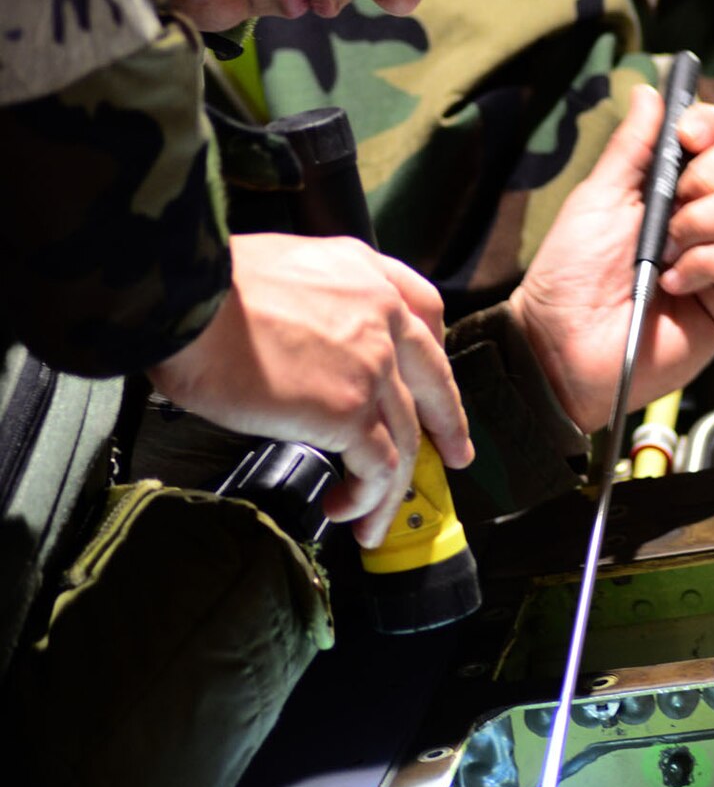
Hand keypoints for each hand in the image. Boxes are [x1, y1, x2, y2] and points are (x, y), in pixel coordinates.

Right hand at [149, 232, 473, 546]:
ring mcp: (372, 362)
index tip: (435, 383)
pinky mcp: (351, 410)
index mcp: (360, 270)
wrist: (185, 300)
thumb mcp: (274, 266)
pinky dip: (368, 498)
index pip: (423, 308)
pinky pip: (380, 468)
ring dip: (396, 486)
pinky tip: (343, 509)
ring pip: (407, 435)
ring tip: (377, 520)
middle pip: (434, 377)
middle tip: (456, 453)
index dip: (433, 354)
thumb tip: (295, 342)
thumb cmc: (203, 287)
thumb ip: (309, 300)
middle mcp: (379, 311)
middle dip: (448, 422)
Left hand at [509, 85, 713, 430]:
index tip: (688, 134)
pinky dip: (705, 264)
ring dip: (702, 222)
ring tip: (664, 251)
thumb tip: (650, 93)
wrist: (564, 343)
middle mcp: (698, 217)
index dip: (709, 126)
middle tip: (673, 202)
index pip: (712, 139)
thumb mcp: (598, 198)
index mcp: (666, 188)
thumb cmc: (569, 274)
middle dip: (709, 175)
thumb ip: (631, 147)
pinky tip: (671, 283)